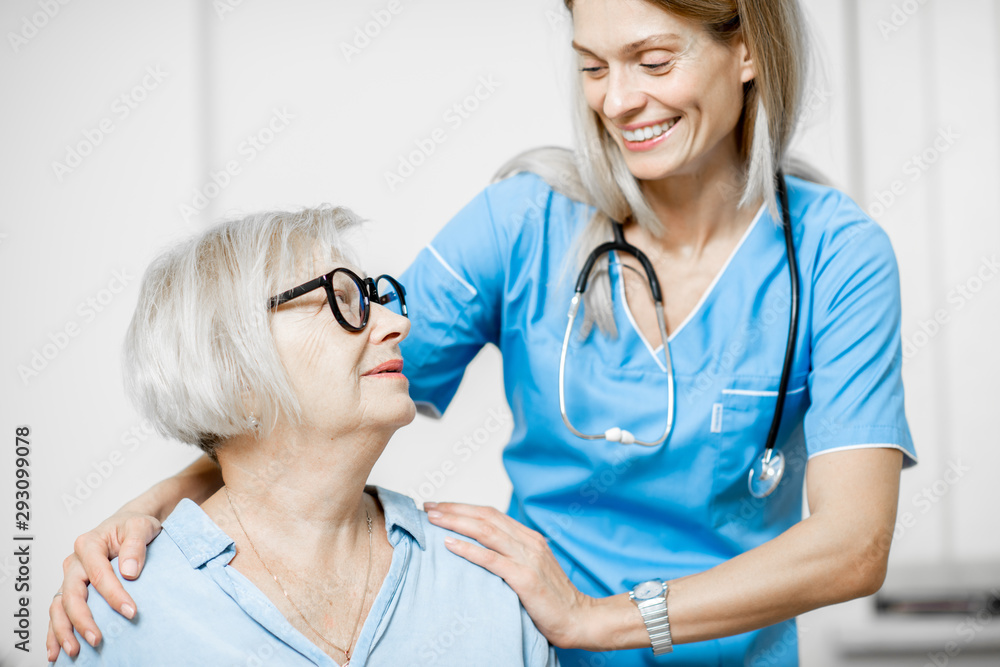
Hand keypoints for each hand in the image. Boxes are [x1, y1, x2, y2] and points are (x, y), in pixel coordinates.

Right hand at [46, 511, 161, 661]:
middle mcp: (75, 562)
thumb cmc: (134, 525)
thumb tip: (129, 572)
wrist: (128, 525)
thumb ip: (136, 545)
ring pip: (59, 607)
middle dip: (83, 620)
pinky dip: (55, 632)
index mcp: (89, 544)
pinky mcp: (71, 589)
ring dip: (63, 631)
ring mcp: (70, 577)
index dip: (114, 595)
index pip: (99, 574)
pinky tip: (57, 651)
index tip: (131, 612)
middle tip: (97, 640)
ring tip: (73, 652)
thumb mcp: (141, 526)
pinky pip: (59, 612)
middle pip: (72, 594)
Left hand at [424, 502, 594, 648]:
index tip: (439, 507)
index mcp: (529, 537)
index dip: (463, 507)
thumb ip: (512, 556)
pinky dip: (468, 549)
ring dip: (456, 522)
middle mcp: (528, 542)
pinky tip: (449, 544)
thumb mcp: (532, 568)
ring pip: (485, 531)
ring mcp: (527, 558)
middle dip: (453, 509)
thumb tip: (481, 551)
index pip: (490, 513)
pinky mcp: (525, 578)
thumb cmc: (552, 599)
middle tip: (428, 507)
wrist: (579, 619)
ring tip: (433, 519)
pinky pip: (491, 559)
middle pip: (485, 516)